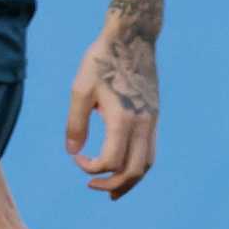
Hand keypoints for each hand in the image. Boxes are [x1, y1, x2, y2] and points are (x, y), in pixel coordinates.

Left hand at [65, 12, 160, 198]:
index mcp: (123, 118)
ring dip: (130, 180)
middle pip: (135, 171)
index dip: (91, 168)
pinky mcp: (154, 115)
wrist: (132, 38)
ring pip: (147, 163)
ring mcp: (152, 120)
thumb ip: (75, 123)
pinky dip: (138, 164)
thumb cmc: (100, 61)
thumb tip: (73, 152)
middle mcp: (143, 123)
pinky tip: (122, 165)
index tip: (77, 158)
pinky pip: (150, 149)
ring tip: (113, 190)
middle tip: (93, 187)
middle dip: (114, 185)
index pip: (111, 161)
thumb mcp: (80, 90)